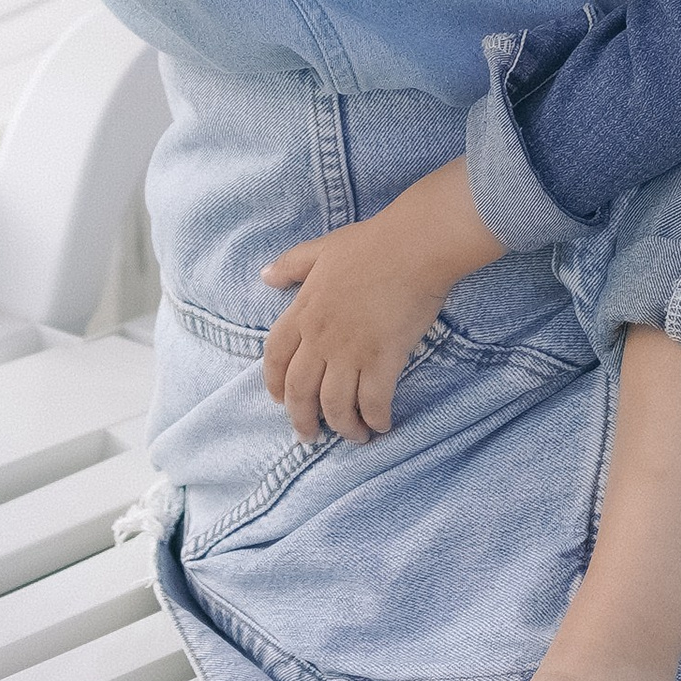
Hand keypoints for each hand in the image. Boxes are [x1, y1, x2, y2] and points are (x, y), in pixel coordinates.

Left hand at [261, 158, 502, 444]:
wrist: (414, 246)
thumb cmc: (371, 244)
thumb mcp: (321, 249)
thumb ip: (291, 265)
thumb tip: (265, 276)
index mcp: (303, 311)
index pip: (276, 357)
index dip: (274, 384)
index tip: (278, 401)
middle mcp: (321, 337)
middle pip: (300, 390)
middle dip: (303, 419)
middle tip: (310, 436)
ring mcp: (351, 350)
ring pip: (335, 404)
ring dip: (342, 427)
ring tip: (354, 436)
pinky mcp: (383, 358)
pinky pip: (372, 401)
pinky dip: (375, 418)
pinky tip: (381, 424)